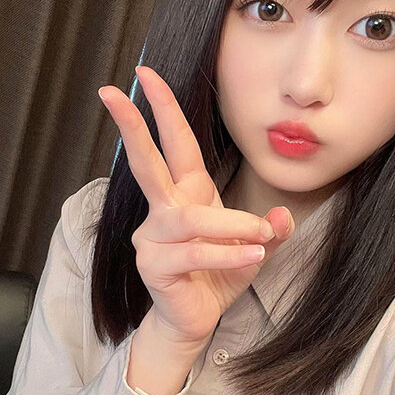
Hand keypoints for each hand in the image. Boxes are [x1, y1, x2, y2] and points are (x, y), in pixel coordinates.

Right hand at [98, 65, 294, 345]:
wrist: (196, 319)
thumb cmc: (218, 276)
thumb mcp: (253, 248)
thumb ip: (270, 230)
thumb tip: (282, 216)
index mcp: (186, 195)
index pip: (174, 145)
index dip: (163, 110)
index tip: (146, 75)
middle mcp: (163, 211)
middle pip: (145, 162)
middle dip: (132, 125)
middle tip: (112, 91)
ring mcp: (154, 238)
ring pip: (190, 218)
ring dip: (229, 224)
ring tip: (259, 235)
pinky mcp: (155, 266)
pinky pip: (192, 253)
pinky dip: (225, 253)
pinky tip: (250, 257)